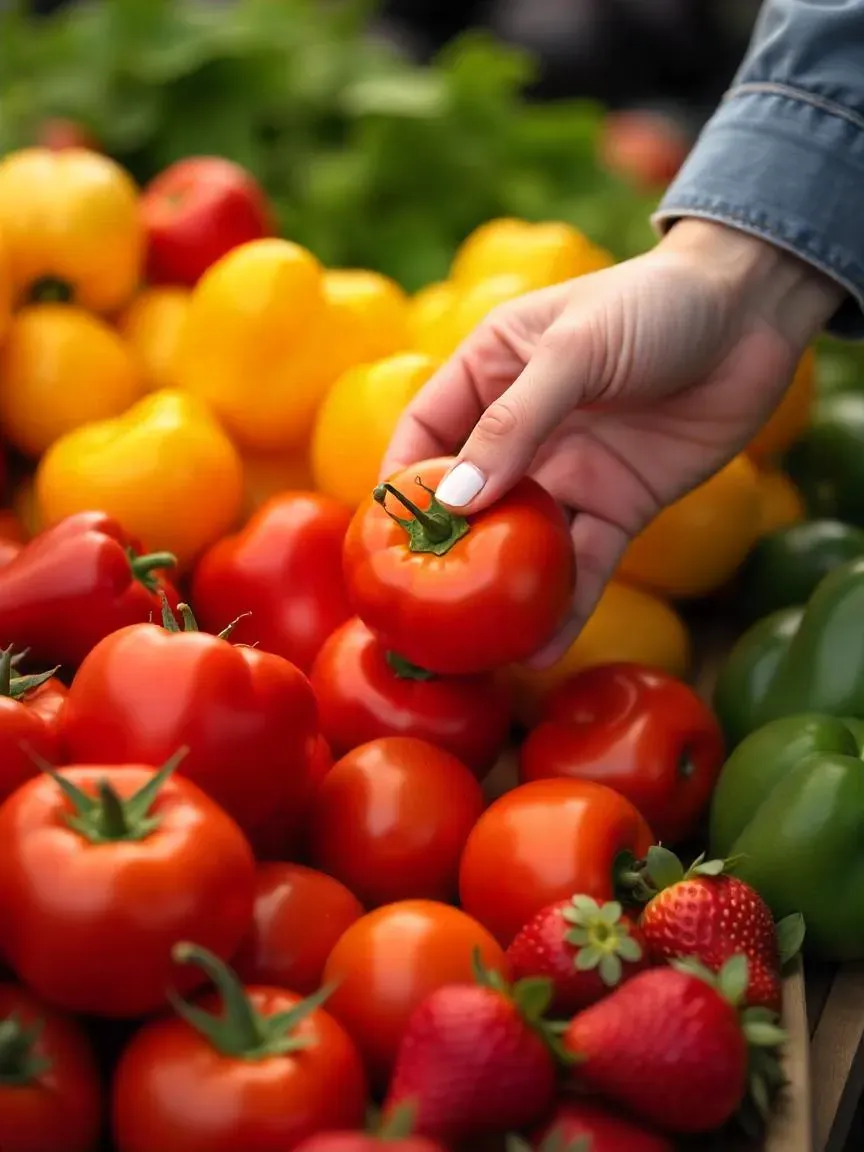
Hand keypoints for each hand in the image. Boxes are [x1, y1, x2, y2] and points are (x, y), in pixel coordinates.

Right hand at [382, 220, 841, 664]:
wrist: (754, 312)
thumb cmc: (656, 304)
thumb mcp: (575, 348)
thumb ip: (515, 422)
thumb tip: (454, 502)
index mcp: (492, 371)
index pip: (425, 432)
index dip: (402, 482)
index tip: (381, 538)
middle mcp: (522, 427)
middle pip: (470, 500)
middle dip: (447, 554)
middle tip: (419, 611)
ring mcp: (570, 470)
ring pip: (524, 541)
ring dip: (503, 590)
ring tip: (477, 647)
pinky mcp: (620, 504)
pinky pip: (586, 561)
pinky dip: (567, 603)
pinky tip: (544, 647)